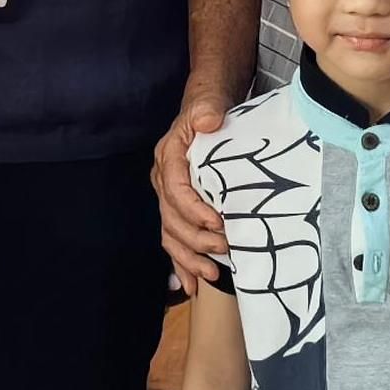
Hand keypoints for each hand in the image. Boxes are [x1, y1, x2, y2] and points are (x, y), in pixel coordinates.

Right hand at [154, 91, 233, 293]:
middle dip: (197, 240)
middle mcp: (163, 181)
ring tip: (212, 275)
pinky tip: (192, 286)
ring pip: (170, 236)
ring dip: (188, 259)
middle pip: (172, 219)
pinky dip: (181, 265)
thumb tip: (208, 121)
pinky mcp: (177, 210)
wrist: (207, 111)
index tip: (218, 223)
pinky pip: (173, 241)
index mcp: (168, 158)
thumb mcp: (208, 104)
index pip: (176, 190)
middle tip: (225, 249)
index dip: (194, 210)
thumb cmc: (209, 110)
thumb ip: (207, 110)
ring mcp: (168, 198)